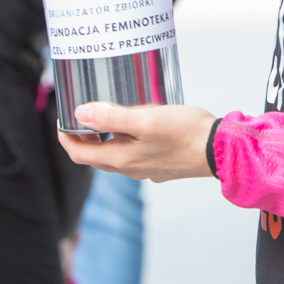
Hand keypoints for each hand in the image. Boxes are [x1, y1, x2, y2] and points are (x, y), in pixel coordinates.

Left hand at [57, 102, 216, 181]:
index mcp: (122, 159)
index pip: (79, 154)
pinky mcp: (162, 165)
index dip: (65, 138)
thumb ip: (111, 117)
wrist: (221, 150)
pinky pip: (135, 154)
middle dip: (83, 138)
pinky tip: (138, 125)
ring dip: (105, 139)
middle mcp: (131, 169)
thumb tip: (80, 114)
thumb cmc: (185, 133)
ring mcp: (147, 169)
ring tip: (108, 115)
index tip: (62, 119)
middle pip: (95, 157)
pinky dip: (126, 141)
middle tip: (80, 115)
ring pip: (115, 156)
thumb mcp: (145, 119)